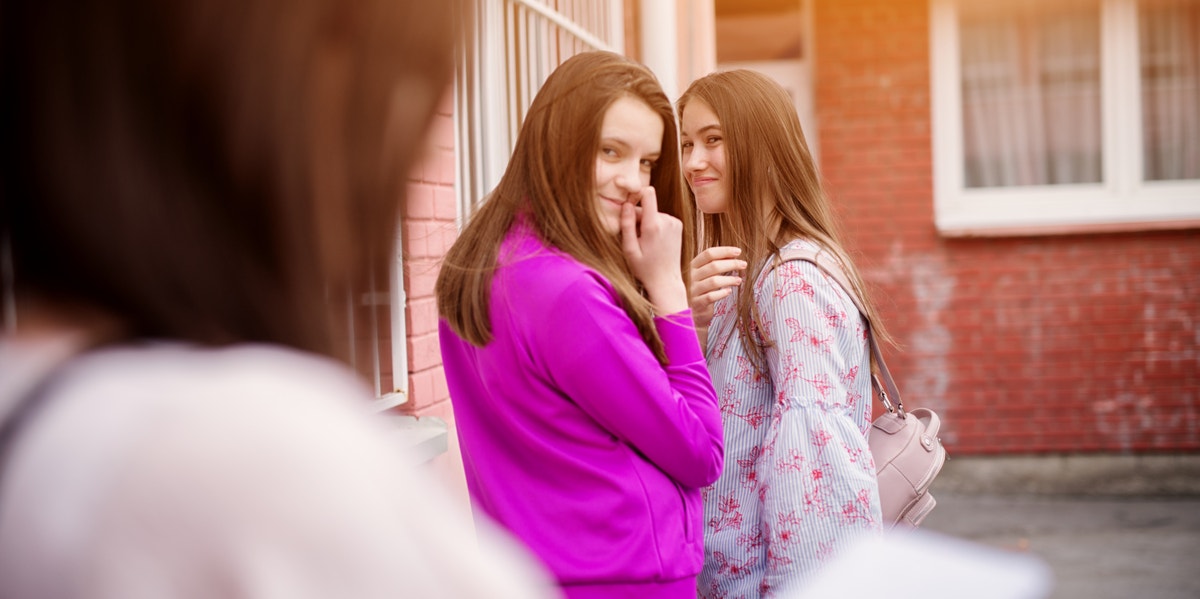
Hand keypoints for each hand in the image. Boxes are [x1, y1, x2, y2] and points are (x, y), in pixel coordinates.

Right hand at [620, 187, 688, 314]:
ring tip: (645, 243)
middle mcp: (667, 220)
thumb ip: (627, 224)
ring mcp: (675, 222)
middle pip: (647, 206)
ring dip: (646, 224)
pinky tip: (654, 242)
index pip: (648, 193)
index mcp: (654, 225)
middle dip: (638, 217)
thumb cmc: (644, 268)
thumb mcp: (629, 249)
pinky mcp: (678, 225)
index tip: (629, 203)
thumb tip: (627, 204)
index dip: (636, 194)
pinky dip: (655, 226)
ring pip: (653, 213)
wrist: (666, 280)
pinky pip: (661, 218)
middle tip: (636, 238)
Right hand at [689, 246, 745, 329]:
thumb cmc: (702, 290)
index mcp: (693, 266)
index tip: (738, 251)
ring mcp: (693, 290)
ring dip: (729, 279)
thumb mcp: (705, 275)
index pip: (708, 254)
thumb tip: (734, 254)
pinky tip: (729, 291)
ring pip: (714, 281)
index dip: (724, 251)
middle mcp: (691, 277)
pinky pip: (711, 297)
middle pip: (713, 266)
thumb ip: (716, 265)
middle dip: (731, 263)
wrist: (691, 312)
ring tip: (739, 280)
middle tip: (743, 264)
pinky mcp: (697, 303)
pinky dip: (722, 293)